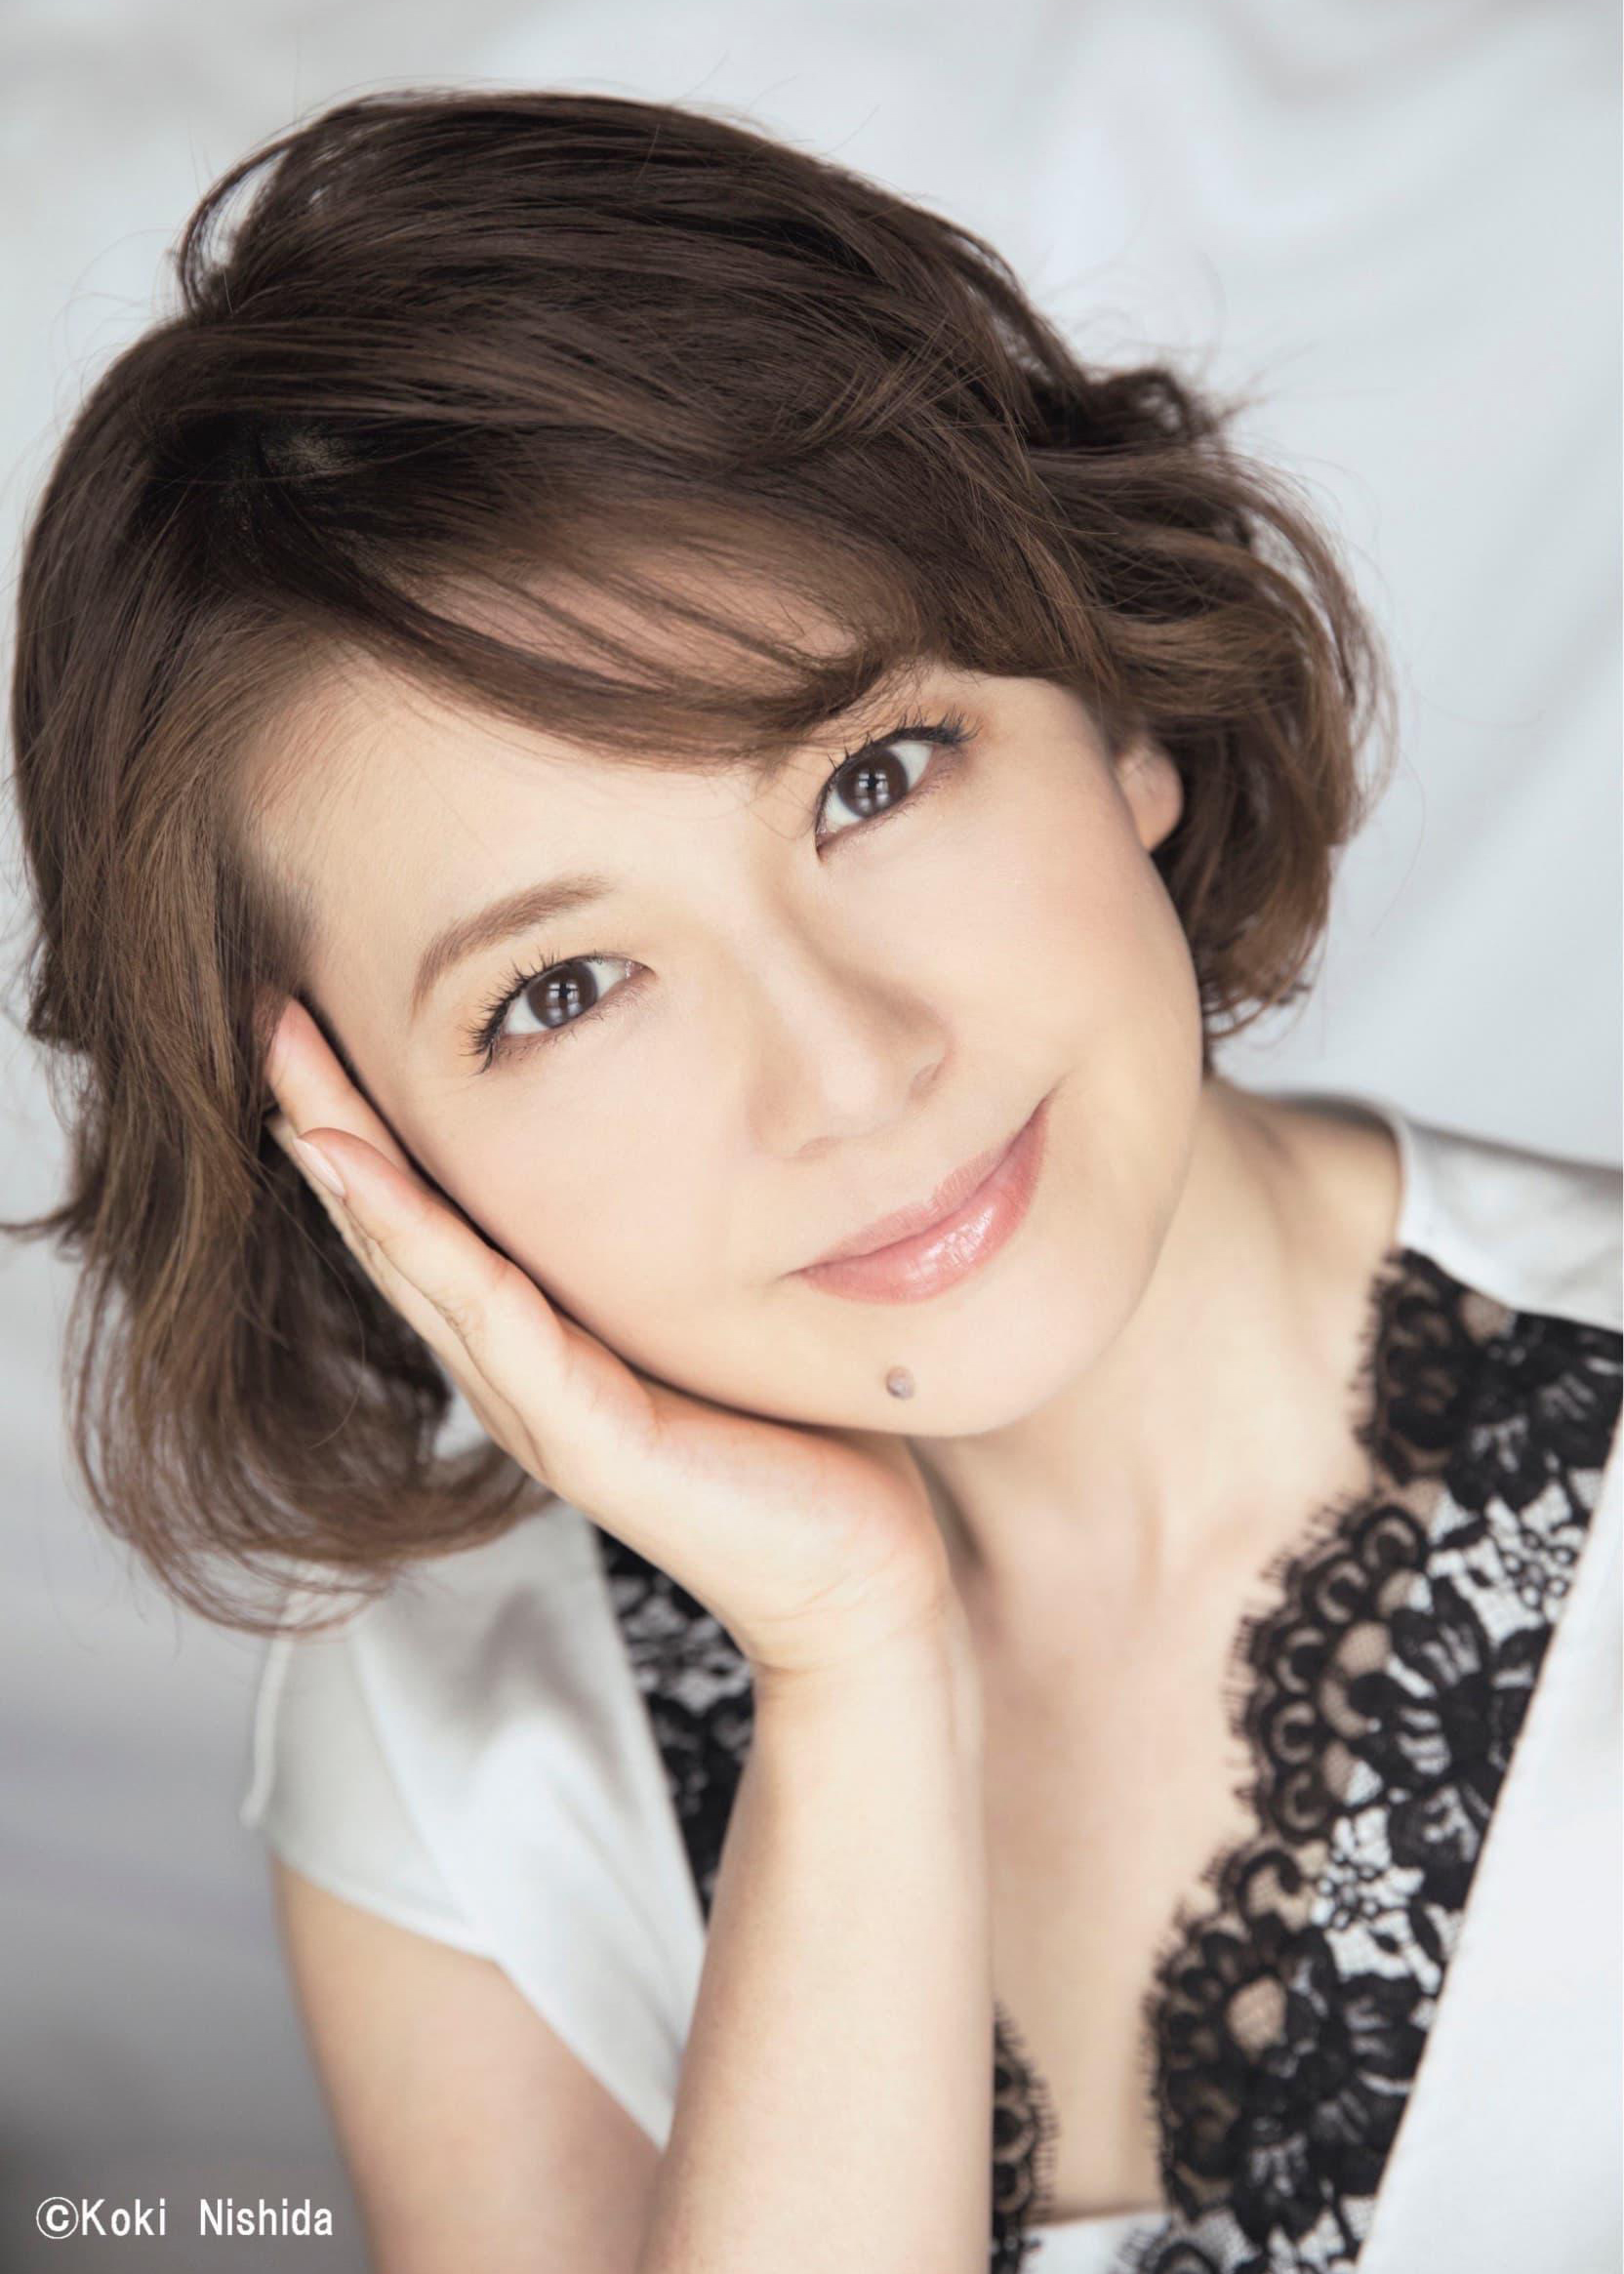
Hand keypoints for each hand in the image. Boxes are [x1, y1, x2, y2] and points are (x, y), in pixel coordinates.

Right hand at [260, 995, 963, 1683]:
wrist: (862, 1582)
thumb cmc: (807, 1442)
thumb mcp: (724, 1312)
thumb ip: (682, 1244)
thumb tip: (713, 1123)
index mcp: (548, 1342)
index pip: (439, 1218)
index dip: (375, 1126)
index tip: (320, 1021)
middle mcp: (521, 1374)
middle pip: (400, 1232)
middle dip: (329, 1123)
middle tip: (264, 1018)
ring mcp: (543, 1411)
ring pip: (421, 1267)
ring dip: (348, 1170)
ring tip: (286, 1079)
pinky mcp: (589, 1441)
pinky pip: (493, 1321)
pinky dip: (421, 1242)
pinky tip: (365, 1176)